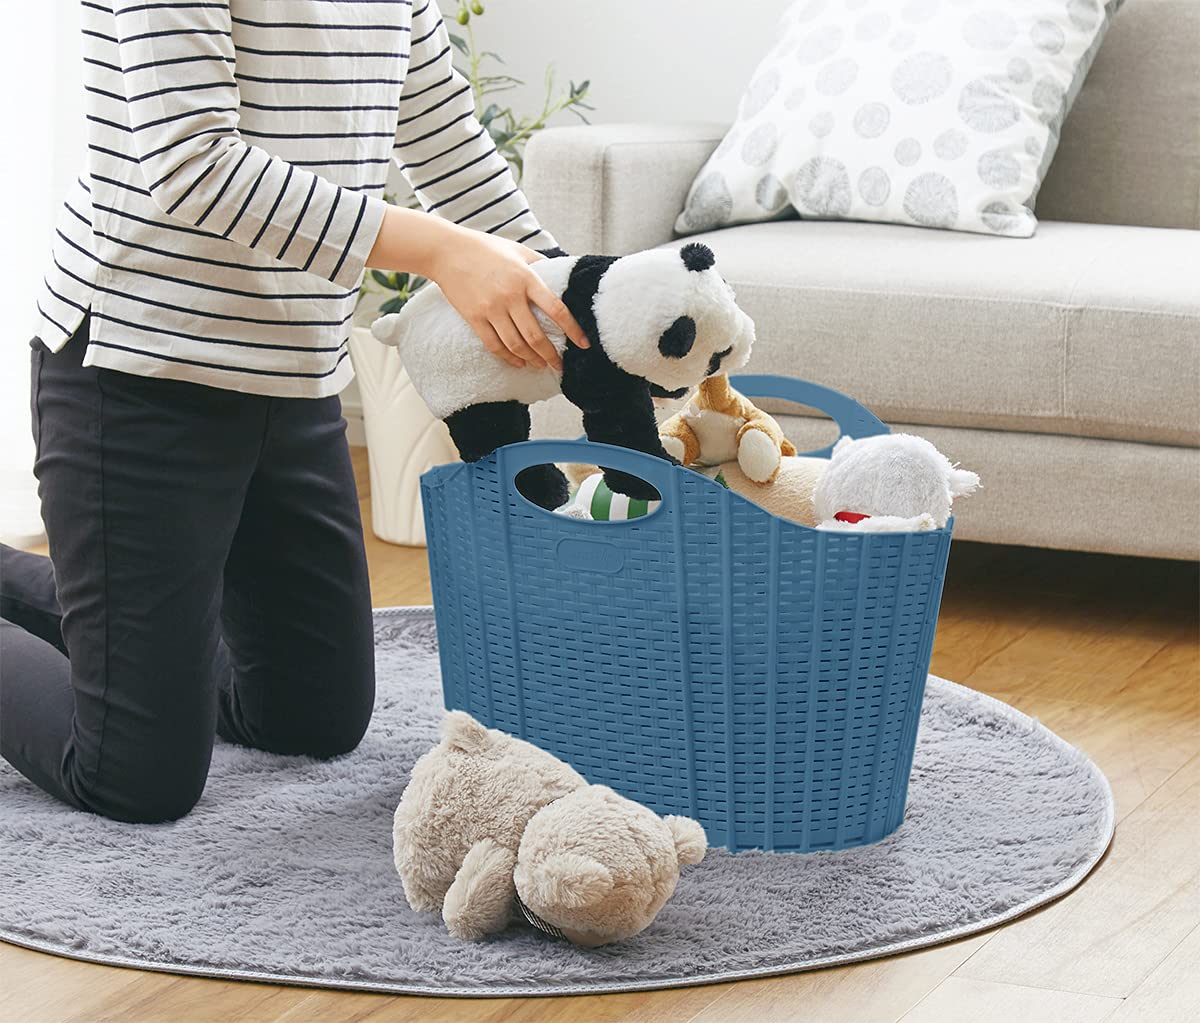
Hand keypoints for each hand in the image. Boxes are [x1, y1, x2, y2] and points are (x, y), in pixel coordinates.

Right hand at [426, 227, 587, 370]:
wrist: (447, 251)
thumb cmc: (485, 248)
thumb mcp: (517, 250)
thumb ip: (540, 263)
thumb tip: (561, 274)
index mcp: (526, 278)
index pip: (556, 309)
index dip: (573, 330)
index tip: (583, 344)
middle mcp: (510, 295)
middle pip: (535, 335)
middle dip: (551, 355)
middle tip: (560, 365)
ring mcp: (491, 308)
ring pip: (515, 344)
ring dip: (531, 359)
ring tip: (541, 366)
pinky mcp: (474, 317)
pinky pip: (494, 345)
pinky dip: (508, 358)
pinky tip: (518, 363)